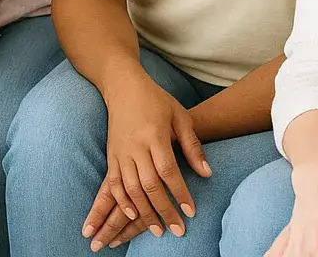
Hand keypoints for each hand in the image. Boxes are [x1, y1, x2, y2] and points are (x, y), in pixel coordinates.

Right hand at [87, 73, 210, 243]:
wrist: (123, 86)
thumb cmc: (156, 100)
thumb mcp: (180, 117)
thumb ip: (193, 146)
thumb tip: (207, 174)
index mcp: (154, 135)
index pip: (168, 171)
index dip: (179, 193)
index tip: (191, 213)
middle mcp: (135, 146)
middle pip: (149, 185)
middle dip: (164, 211)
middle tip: (178, 231)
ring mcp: (120, 151)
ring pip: (130, 188)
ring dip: (144, 212)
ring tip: (157, 230)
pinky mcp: (111, 154)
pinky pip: (113, 182)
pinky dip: (122, 201)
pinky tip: (132, 215)